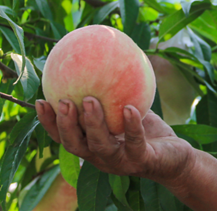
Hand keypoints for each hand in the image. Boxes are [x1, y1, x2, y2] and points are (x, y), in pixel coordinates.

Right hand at [35, 97, 194, 185]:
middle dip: (65, 124)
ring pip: (100, 146)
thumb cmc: (149, 131)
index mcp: (93, 146)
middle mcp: (102, 157)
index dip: (49, 123)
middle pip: (75, 145)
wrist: (176, 157)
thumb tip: (105, 55)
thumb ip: (116, 92)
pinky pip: (135, 142)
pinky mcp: (142, 160)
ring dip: (93, 123)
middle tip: (63, 100)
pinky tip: (130, 108)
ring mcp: (121, 162)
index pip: (65, 137)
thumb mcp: (130, 108)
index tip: (40, 100)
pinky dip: (132, 125)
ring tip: (90, 100)